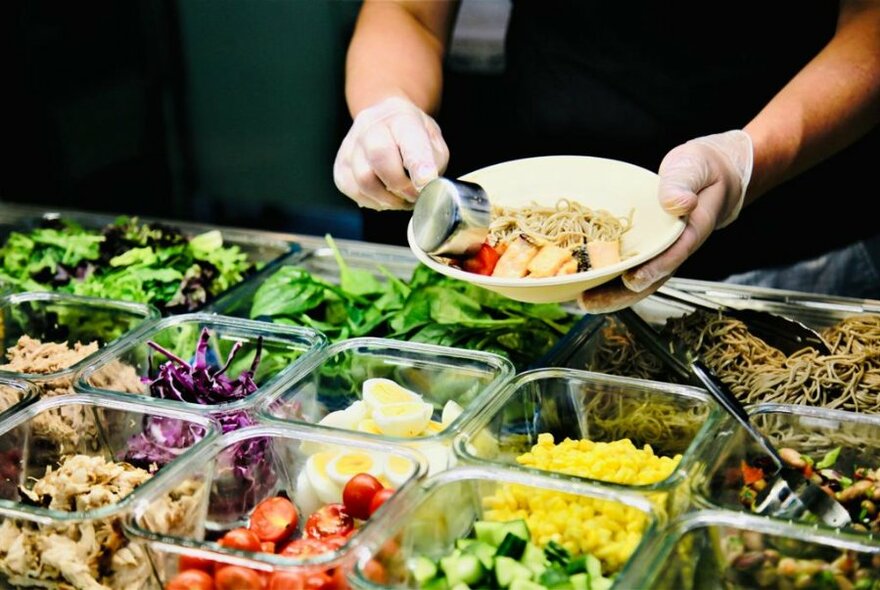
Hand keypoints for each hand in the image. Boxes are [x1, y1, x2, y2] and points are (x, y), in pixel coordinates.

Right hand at [333, 96, 449, 209]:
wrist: (386, 121)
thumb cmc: (413, 135)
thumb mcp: (434, 140)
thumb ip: (434, 162)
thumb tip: (427, 186)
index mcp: (401, 117)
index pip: (408, 139)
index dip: (418, 164)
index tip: (426, 182)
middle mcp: (371, 125)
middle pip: (379, 157)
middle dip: (400, 185)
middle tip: (414, 195)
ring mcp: (351, 144)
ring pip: (363, 179)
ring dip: (387, 199)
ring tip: (401, 199)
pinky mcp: (340, 165)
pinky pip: (353, 190)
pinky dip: (372, 201)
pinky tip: (384, 197)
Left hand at [579, 129, 752, 313]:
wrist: (710, 173)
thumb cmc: (701, 169)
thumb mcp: (693, 167)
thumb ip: (682, 184)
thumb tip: (678, 203)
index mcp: (692, 229)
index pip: (674, 254)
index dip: (654, 268)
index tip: (632, 280)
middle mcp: (675, 247)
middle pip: (651, 279)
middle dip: (621, 294)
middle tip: (589, 302)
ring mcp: (661, 250)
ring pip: (638, 278)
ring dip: (611, 293)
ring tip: (582, 301)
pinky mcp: (647, 247)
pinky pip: (629, 266)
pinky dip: (610, 277)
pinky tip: (587, 281)